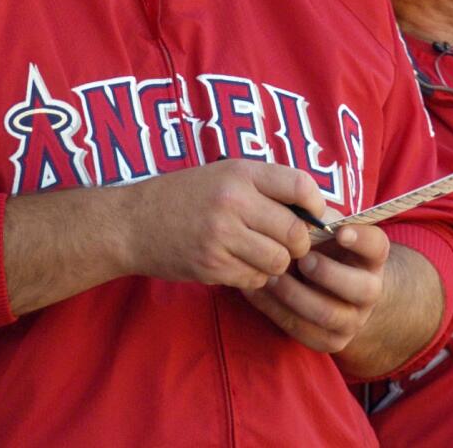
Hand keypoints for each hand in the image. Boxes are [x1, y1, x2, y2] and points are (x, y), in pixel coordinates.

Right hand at [120, 159, 325, 289]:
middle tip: (290, 244)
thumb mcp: (225, 174)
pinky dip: (255, 276)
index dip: (317, 204)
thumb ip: (267, 187)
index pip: (300, 185)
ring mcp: (221, 236)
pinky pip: (254, 279)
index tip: (316, 215)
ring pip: (278, 260)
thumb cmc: (186, 196)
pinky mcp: (211, 266)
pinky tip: (240, 264)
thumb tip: (320, 211)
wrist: (132, 222)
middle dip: (300, 243)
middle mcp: (233, 201)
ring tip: (262, 254)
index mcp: (240, 172)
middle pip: (294, 231)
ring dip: (277, 263)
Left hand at [241, 223, 389, 353]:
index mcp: (371, 257)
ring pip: (328, 313)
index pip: (377, 246)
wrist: (330, 291)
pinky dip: (274, 310)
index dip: (362, 239)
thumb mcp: (324, 230)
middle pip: (361, 288)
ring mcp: (352, 319)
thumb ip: (316, 220)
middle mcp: (370, 290)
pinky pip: (301, 330)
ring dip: (295, 294)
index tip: (340, 232)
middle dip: (328, 274)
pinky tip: (256, 291)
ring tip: (271, 276)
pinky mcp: (330, 341)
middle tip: (302, 259)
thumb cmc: (322, 249)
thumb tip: (296, 208)